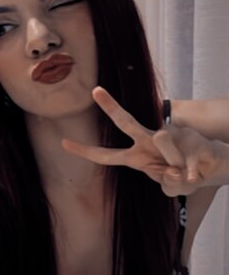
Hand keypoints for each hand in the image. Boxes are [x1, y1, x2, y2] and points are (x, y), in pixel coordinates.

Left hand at [61, 87, 227, 195]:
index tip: (63, 143)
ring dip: (175, 161)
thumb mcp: (167, 184)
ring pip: (166, 140)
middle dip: (111, 107)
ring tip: (181, 169)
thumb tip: (178, 173)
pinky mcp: (190, 141)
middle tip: (96, 91)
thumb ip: (166, 182)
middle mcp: (149, 141)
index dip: (85, 152)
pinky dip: (193, 174)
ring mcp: (171, 138)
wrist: (211, 164)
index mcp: (137, 156)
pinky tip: (196, 172)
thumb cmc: (180, 171)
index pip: (106, 155)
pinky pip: (189, 165)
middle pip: (127, 123)